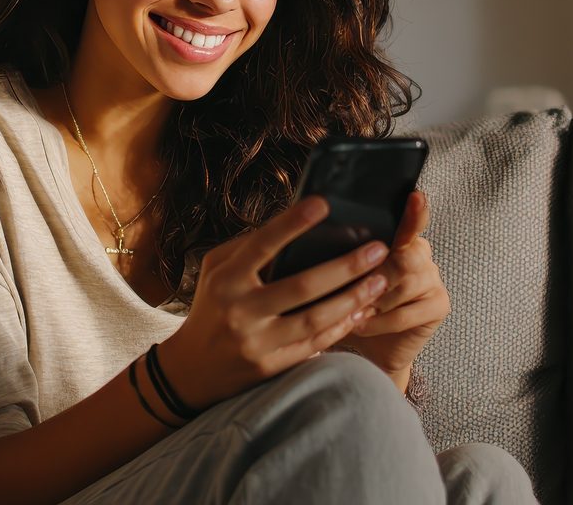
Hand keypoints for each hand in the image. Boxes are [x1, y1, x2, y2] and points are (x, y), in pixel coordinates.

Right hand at [157, 196, 392, 409]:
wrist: (192, 369)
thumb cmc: (212, 306)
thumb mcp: (216, 269)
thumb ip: (247, 247)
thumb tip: (291, 222)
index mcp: (225, 279)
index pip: (262, 245)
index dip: (292, 224)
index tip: (323, 203)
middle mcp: (240, 310)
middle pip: (302, 286)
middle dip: (345, 267)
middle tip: (378, 249)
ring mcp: (256, 342)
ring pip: (315, 319)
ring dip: (353, 298)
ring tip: (380, 280)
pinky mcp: (270, 366)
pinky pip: (315, 344)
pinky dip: (341, 326)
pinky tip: (363, 310)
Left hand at [334, 192, 449, 387]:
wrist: (370, 349)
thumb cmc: (351, 307)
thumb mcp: (342, 279)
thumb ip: (343, 259)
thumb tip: (319, 241)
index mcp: (400, 241)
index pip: (410, 223)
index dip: (415, 212)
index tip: (415, 197)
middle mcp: (422, 255)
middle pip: (404, 257)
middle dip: (374, 278)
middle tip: (352, 292)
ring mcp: (434, 279)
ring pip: (404, 285)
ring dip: (373, 302)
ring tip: (352, 313)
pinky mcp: (440, 305)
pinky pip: (407, 312)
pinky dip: (380, 322)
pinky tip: (362, 325)